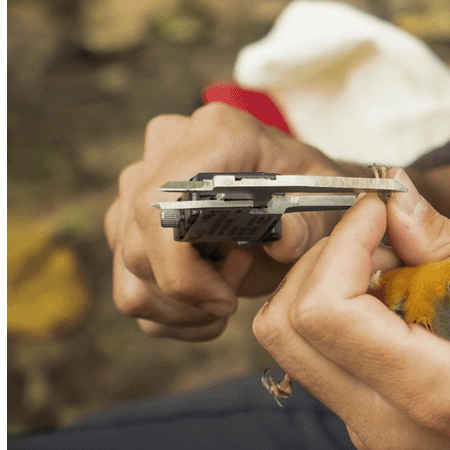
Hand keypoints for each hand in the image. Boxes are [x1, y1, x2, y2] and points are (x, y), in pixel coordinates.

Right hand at [104, 102, 347, 341]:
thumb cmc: (307, 195)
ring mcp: (137, 185)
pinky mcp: (127, 224)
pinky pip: (130, 294)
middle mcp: (164, 149)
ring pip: (130, 278)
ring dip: (181, 310)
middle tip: (238, 291)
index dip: (181, 267)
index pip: (161, 205)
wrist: (296, 199)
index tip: (227, 300)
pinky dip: (171, 317)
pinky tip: (209, 304)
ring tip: (229, 291)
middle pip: (140, 248)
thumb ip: (307, 222)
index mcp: (215, 132)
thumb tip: (283, 240)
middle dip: (190, 294)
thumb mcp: (322, 203)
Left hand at [254, 171, 449, 449]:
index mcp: (426, 396)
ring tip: (401, 261)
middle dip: (322, 258)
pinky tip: (409, 297)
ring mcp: (376, 437)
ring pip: (299, 346)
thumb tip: (401, 201)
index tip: (382, 211)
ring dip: (333, 284)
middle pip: (283, 329)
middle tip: (384, 231)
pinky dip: (349, 315)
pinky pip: (331, 364)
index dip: (340, 242)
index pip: (321, 311)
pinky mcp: (381, 435)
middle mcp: (382, 426)